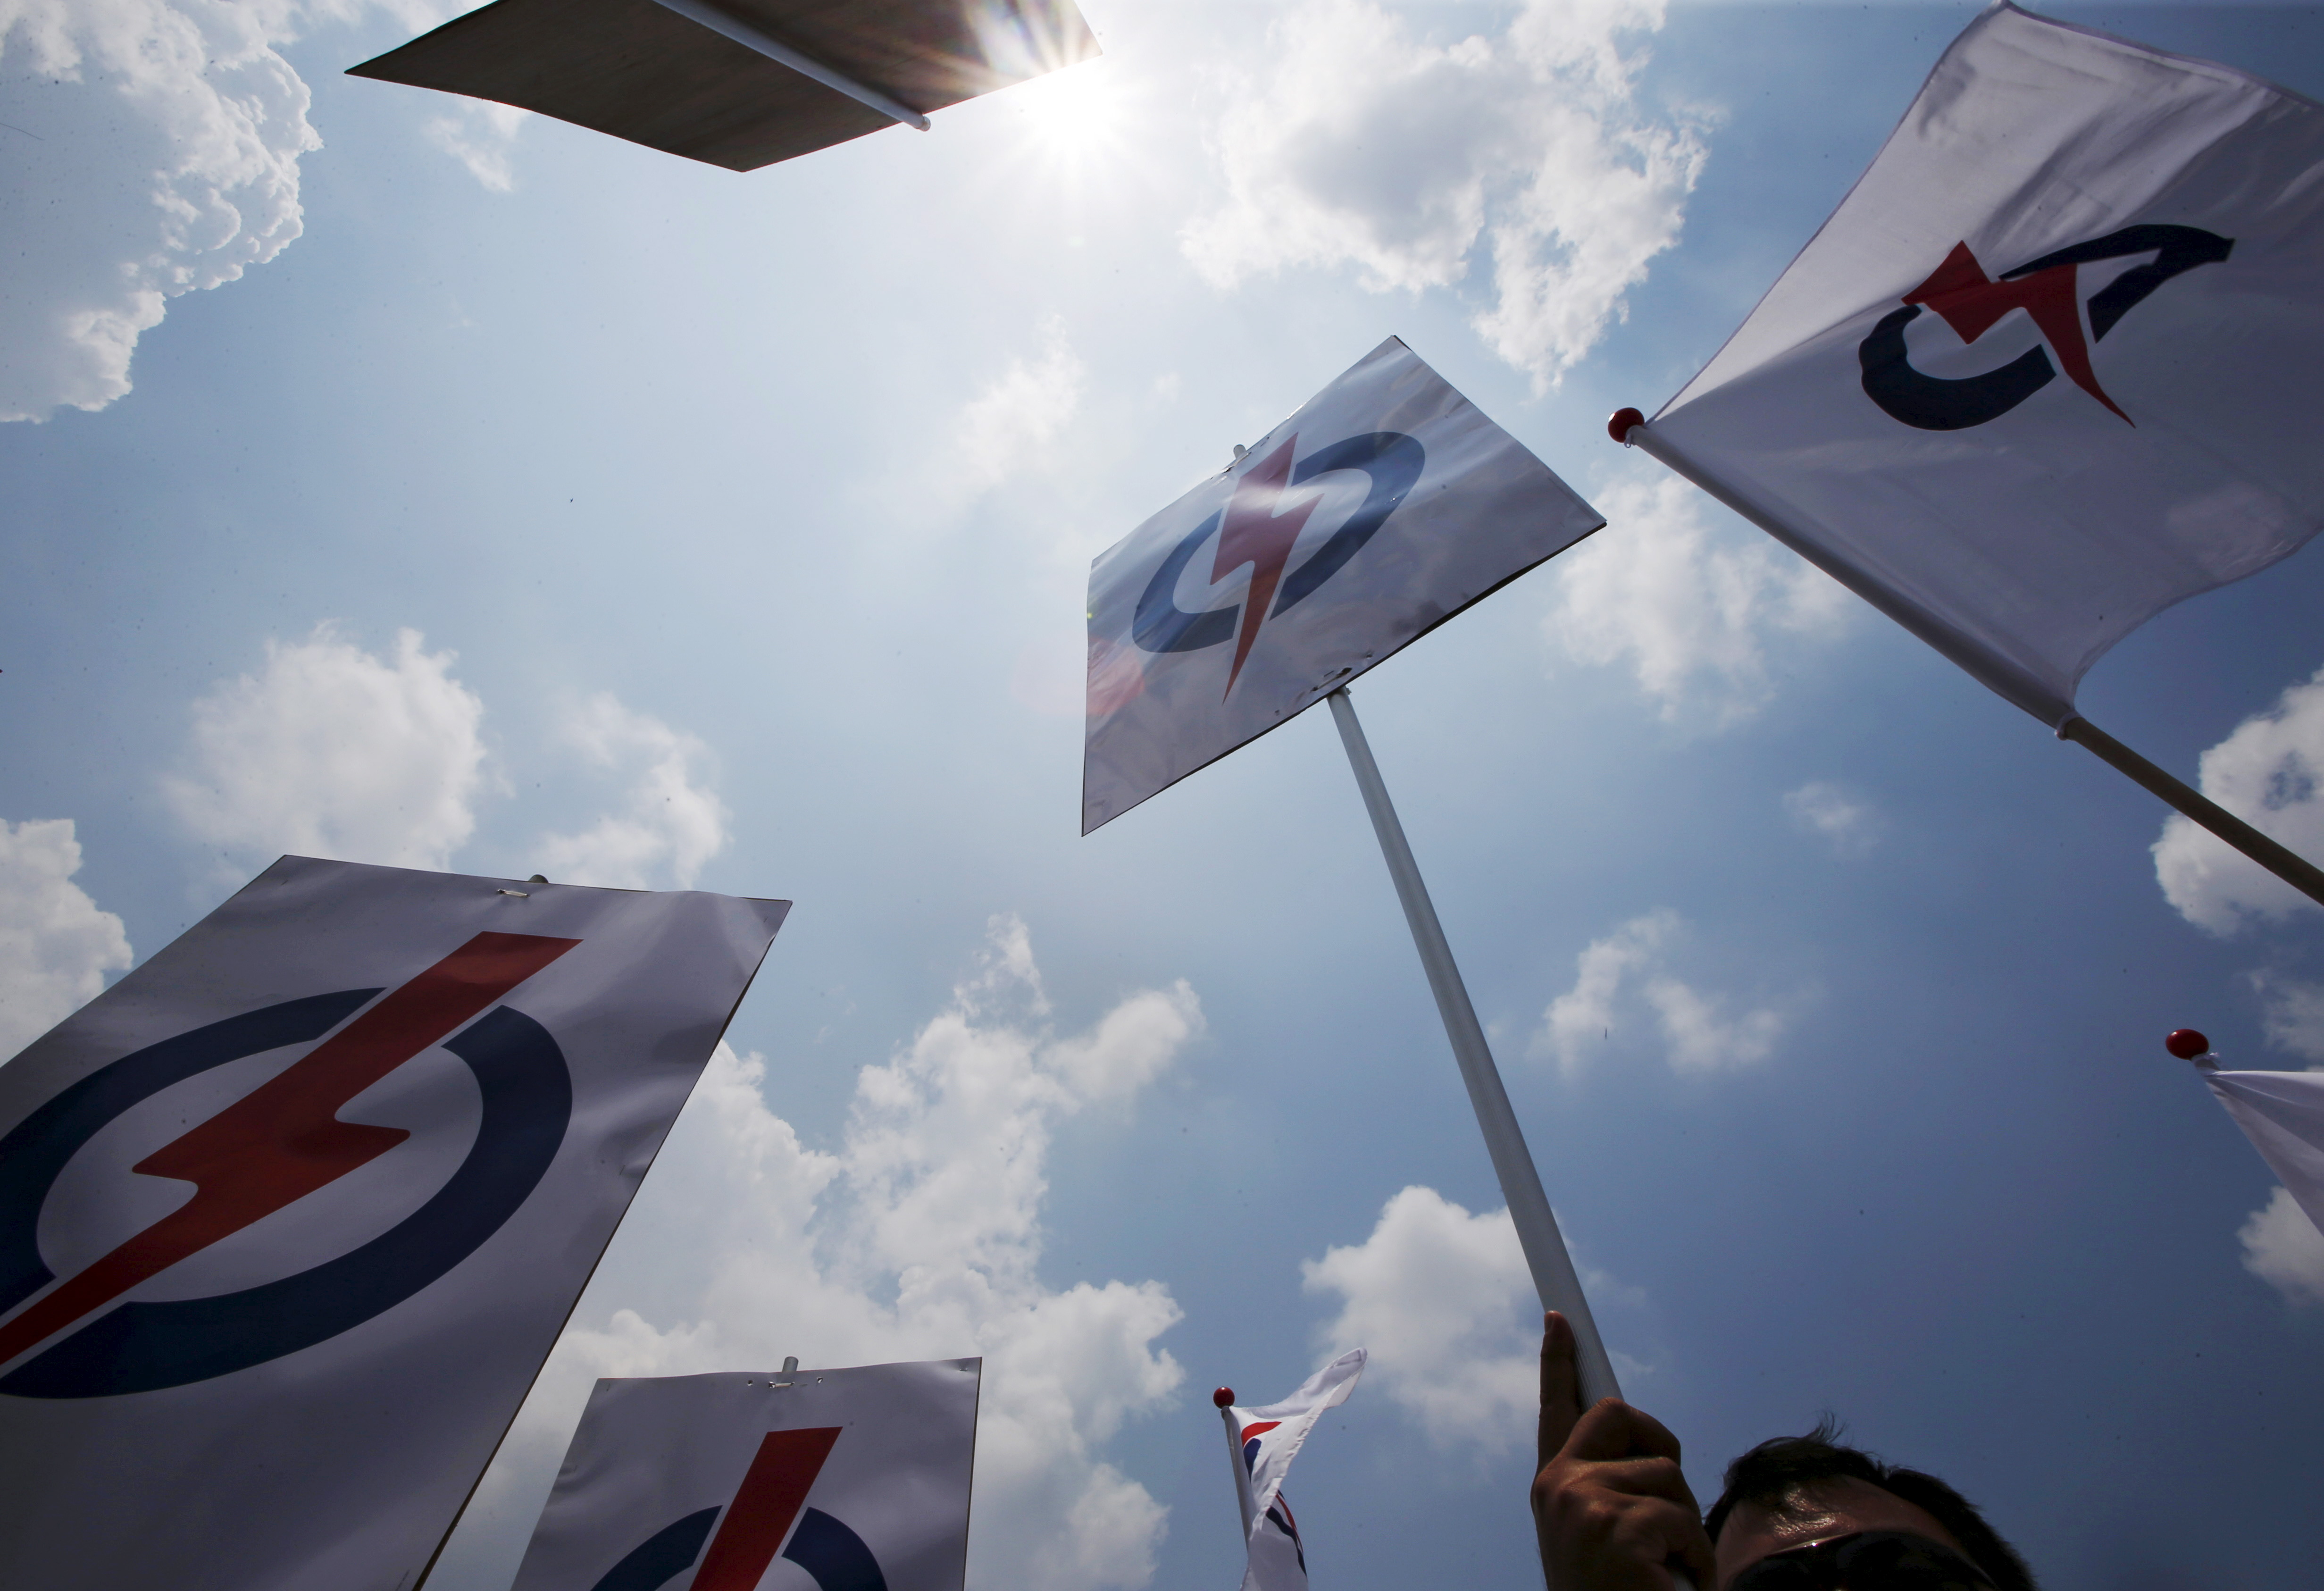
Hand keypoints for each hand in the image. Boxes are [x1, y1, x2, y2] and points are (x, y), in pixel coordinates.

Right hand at [1531, 1311, 1716, 1590]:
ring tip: (1666, 1570)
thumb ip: (1611, 1487)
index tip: (1559, 1318)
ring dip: (1684, 1526)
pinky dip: (1694, 1559)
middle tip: (1665, 1507)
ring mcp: (1581, 1502)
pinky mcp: (1614, 1524)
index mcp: (1554, 1490)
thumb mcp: (1605, 1534)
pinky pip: (1684, 1519)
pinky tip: (1671, 1584)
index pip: (1557, 1410)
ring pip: (1667, 1474)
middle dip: (1657, 1444)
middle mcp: (1557, 1487)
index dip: (1558, 1361)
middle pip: (1618, 1415)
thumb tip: (1646, 1450)